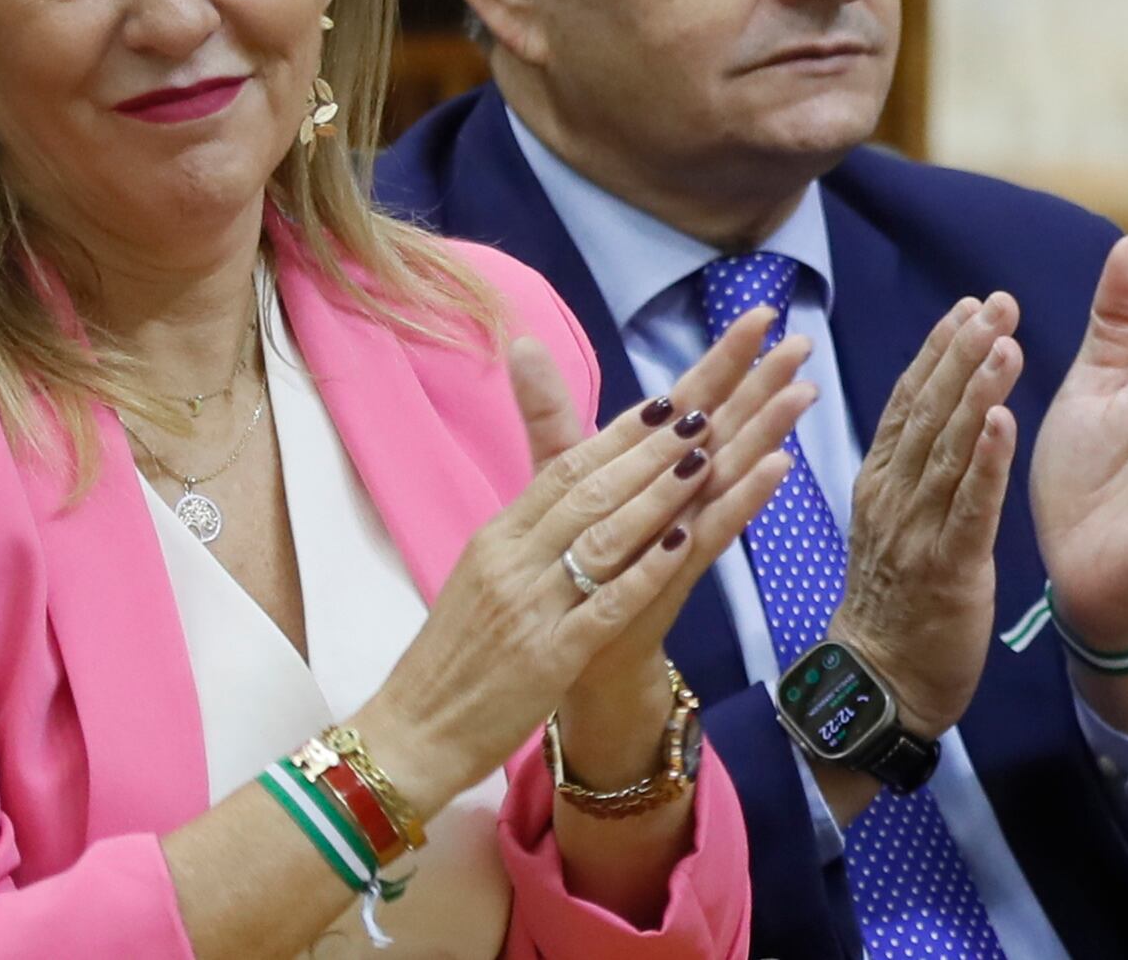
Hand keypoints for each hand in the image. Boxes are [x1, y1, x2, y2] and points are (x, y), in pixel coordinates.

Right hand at [347, 313, 807, 820]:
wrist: (410, 735)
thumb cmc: (458, 654)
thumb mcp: (486, 572)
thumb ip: (531, 516)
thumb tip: (567, 472)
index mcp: (501, 535)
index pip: (571, 467)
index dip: (627, 430)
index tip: (679, 393)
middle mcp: (515, 559)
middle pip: (594, 485)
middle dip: (659, 440)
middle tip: (716, 397)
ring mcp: (533, 606)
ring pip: (605, 533)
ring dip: (661, 488)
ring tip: (713, 446)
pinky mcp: (549, 658)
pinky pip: (606, 603)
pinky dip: (646, 567)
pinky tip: (686, 537)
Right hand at [829, 294, 1022, 737]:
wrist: (880, 685)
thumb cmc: (895, 601)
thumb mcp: (892, 522)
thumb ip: (911, 468)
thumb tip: (937, 409)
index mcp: (879, 481)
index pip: (906, 401)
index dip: (937, 350)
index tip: (966, 304)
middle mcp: (893, 496)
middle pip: (927, 411)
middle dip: (962, 351)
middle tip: (996, 301)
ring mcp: (917, 531)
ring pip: (948, 448)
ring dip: (978, 389)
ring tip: (1006, 339)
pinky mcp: (949, 567)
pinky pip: (970, 506)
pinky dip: (987, 461)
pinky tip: (1005, 420)